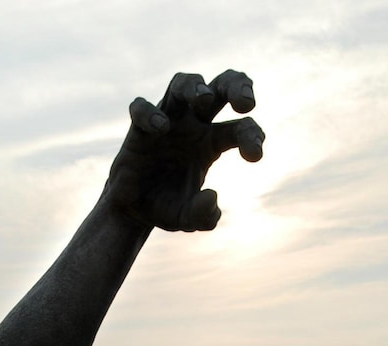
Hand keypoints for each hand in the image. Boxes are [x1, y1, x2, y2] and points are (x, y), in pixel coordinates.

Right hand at [107, 70, 264, 231]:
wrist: (132, 210)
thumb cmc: (166, 206)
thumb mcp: (186, 220)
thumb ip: (202, 216)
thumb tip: (211, 197)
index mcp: (214, 142)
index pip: (242, 127)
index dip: (252, 136)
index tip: (254, 155)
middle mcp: (194, 124)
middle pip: (221, 86)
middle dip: (237, 86)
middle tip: (247, 102)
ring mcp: (166, 120)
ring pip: (183, 83)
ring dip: (195, 87)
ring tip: (203, 101)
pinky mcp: (138, 127)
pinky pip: (142, 107)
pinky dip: (150, 113)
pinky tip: (161, 128)